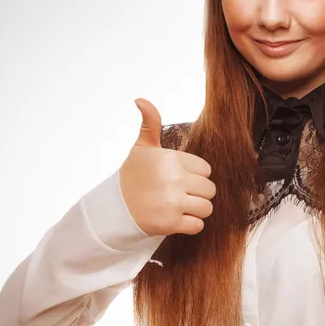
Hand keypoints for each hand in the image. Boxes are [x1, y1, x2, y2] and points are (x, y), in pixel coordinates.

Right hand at [119, 98, 215, 236]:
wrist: (114, 208)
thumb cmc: (133, 176)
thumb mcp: (142, 148)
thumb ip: (150, 124)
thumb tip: (140, 100)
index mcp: (172, 159)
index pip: (206, 170)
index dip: (195, 175)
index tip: (179, 178)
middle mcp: (174, 179)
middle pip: (210, 190)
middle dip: (198, 193)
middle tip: (180, 194)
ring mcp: (173, 202)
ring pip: (207, 208)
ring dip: (196, 210)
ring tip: (179, 206)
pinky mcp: (171, 223)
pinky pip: (198, 225)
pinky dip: (190, 225)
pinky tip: (176, 219)